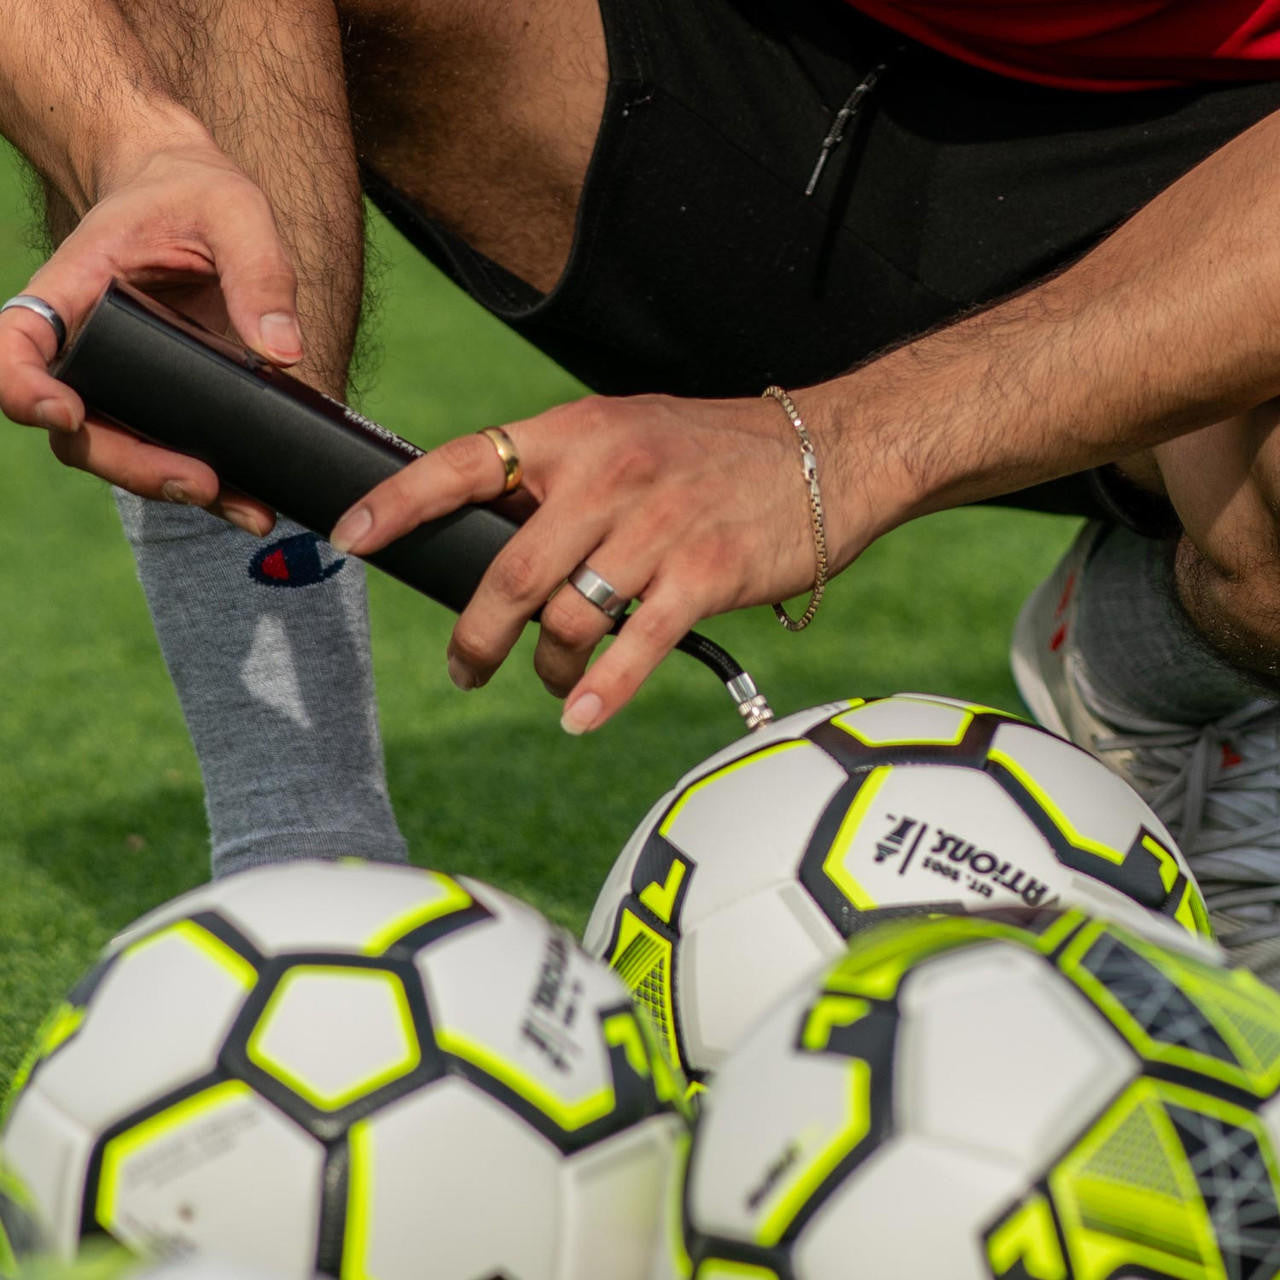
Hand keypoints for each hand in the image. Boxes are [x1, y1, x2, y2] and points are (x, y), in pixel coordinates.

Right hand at [0, 134, 302, 533]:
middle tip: (200, 481)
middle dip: (135, 465)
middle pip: (80, 430)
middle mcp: (86, 352)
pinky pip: (175, 453)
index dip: (24, 388)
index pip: (18, 349)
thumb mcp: (234, 209)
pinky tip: (257, 501)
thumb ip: (259, 270)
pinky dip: (213, 485)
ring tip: (247, 507)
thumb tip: (282, 352)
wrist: (198, 204)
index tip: (63, 411)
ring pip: (126, 455)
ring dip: (179, 488)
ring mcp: (123, 386)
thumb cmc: (196, 194)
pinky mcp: (166, 406)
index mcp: (72, 295)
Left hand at [329, 392, 877, 730]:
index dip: (400, 503)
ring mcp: (658, 526)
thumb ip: (562, 480)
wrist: (828, 452)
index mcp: (578, 435)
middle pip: (509, 571)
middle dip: (475, 636)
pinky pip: (634, 648)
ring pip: (567, 620)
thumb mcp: (629, 433)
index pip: (467, 463)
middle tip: (465, 668)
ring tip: (556, 684)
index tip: (351, 537)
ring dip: (550, 668)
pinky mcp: (705, 574)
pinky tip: (582, 715)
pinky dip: (601, 693)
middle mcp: (610, 476)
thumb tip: (491, 537)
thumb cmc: (717, 451)